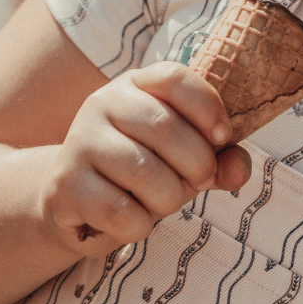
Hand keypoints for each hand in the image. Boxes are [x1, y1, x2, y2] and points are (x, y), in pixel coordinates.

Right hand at [40, 61, 251, 254]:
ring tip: (156, 202)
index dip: (208, 108)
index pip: (176, 77)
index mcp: (136, 86)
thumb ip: (221, 161)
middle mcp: (102, 103)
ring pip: (147, 174)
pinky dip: (139, 226)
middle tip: (194, 183)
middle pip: (167, 129)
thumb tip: (238, 170)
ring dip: (168, 201)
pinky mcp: (65, 185)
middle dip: (197, 167)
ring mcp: (79, 141)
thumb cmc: (143, 173)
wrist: (77, 203)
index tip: (222, 137)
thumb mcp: (186, 160)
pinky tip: (130, 220)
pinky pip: (122, 212)